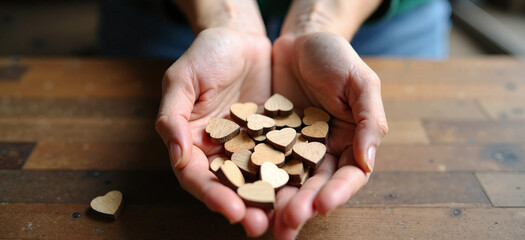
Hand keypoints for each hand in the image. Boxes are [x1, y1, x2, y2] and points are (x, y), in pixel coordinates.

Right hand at [155, 27, 272, 236]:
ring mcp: (250, 147)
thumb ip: (173, 117)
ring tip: (287, 217)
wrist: (240, 38)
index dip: (212, 195)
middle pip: (230, 187)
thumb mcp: (182, 80)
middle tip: (263, 226)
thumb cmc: (205, 55)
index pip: (197, 177)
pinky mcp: (276, 138)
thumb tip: (177, 156)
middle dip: (246, 208)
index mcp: (193, 144)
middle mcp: (222, 152)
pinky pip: (285, 158)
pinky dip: (293, 174)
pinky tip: (306, 186)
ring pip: (260, 179)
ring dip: (272, 200)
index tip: (231, 211)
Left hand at [271, 32, 388, 238]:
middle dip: (302, 206)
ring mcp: (292, 148)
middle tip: (287, 223)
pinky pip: (260, 161)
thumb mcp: (361, 82)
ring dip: (277, 202)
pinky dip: (254, 177)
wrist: (300, 39)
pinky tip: (243, 191)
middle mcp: (322, 151)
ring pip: (286, 180)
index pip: (347, 176)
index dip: (337, 192)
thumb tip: (368, 162)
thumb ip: (370, 121)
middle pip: (314, 186)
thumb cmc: (336, 57)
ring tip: (264, 222)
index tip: (322, 206)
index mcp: (350, 142)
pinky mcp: (266, 139)